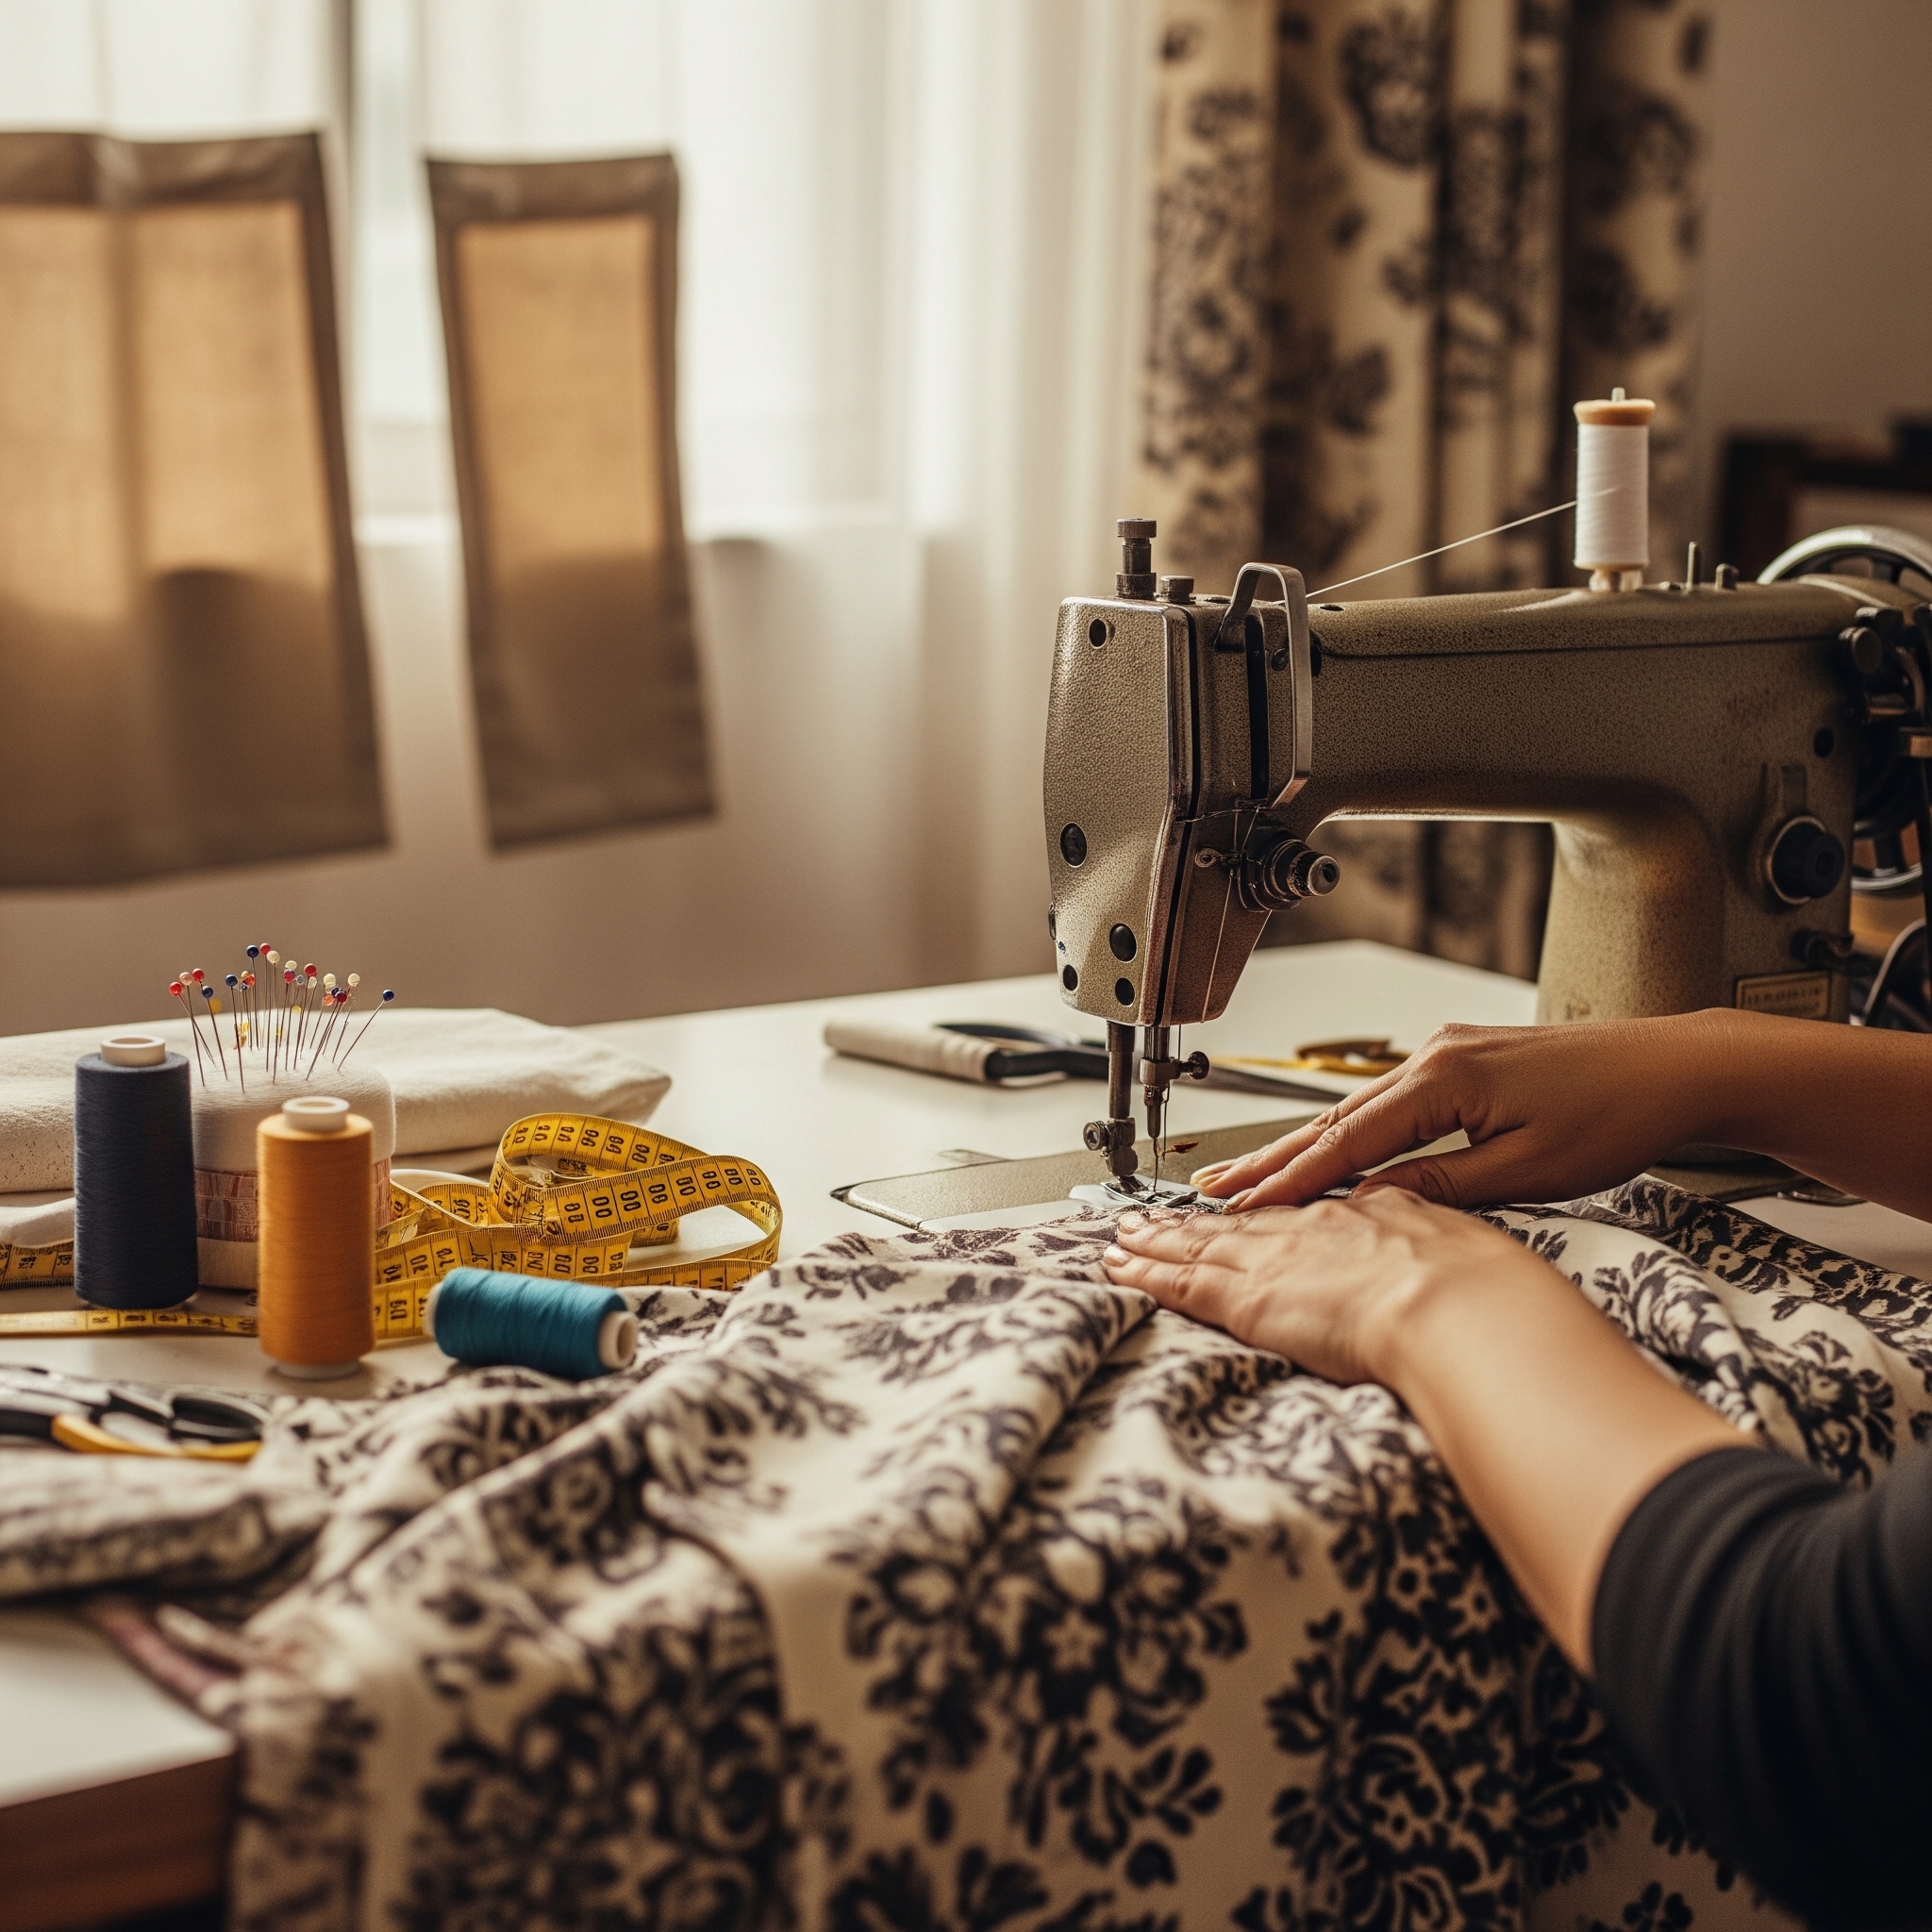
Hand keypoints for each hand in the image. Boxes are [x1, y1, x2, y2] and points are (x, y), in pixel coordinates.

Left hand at [1102, 1190, 1552, 1385]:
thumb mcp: (1462, 1234)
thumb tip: (1409, 1222)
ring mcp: (1278, 1258)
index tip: (1243, 1203)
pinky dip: (1149, 1273)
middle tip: (1153, 1216)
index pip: (1302, 1203)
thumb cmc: (1481, 1285)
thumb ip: (1426, 1225)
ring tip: (1124, 1236)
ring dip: (1159, 1239)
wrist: (1463, 1304)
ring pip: (1201, 1243)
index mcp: (1367, 1207)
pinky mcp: (1252, 1299)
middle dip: (1195, 1218)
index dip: (1267, 1202)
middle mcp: (1313, 1224)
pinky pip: (1184, 1282)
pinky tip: (1122, 1266)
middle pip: (1241, 1218)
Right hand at [1189, 1013, 1739, 1211]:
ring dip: (1305, 1150)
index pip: (1347, 1141)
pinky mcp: (1464, 1062)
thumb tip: (1373, 1207)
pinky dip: (1349, 1136)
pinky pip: (1389, 1105)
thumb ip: (1442, 1188)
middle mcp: (1435, 1055)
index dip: (1291, 1180)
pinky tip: (1325, 1158)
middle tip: (1214, 1192)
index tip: (1244, 1210)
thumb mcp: (1527, 1171)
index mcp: (1444, 1078)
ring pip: (1358, 1112)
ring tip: (1251, 1181)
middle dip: (1273, 1161)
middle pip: (1336, 1120)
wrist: (1675, 1067)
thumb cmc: (1617, 1115)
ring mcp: (1447, 1054)